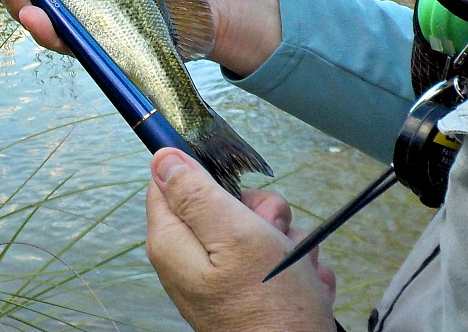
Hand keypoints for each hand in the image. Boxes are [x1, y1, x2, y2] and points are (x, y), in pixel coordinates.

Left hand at [145, 148, 336, 331]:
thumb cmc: (270, 310)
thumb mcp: (234, 235)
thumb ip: (196, 193)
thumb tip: (162, 156)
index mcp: (172, 241)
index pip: (170, 180)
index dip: (205, 172)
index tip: (236, 184)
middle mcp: (191, 258)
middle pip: (222, 204)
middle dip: (259, 212)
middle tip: (272, 233)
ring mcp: (221, 277)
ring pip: (257, 231)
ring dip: (286, 243)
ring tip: (296, 269)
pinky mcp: (249, 293)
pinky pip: (276, 263)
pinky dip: (296, 270)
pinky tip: (305, 285)